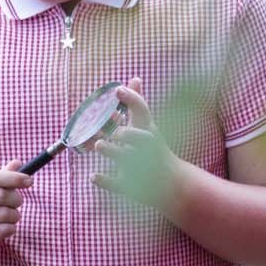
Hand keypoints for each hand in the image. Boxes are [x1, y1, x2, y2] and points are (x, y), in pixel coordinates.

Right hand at [0, 163, 31, 263]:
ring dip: (15, 215)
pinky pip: (2, 230)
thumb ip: (0, 176)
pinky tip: (8, 227)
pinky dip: (11, 228)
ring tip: (12, 216)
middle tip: (17, 202)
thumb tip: (17, 163)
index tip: (29, 181)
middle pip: (0, 195)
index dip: (13, 178)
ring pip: (3, 214)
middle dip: (16, 199)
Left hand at [92, 78, 180, 208]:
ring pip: (129, 159)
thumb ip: (137, 105)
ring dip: (113, 151)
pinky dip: (106, 180)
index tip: (118, 90)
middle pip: (142, 139)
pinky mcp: (132, 187)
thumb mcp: (147, 127)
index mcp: (149, 133)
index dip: (132, 99)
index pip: (144, 113)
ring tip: (99, 145)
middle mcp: (147, 149)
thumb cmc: (155, 151)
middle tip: (114, 130)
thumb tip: (134, 78)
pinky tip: (93, 176)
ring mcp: (141, 168)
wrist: (172, 184)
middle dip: (129, 133)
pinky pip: (118, 184)